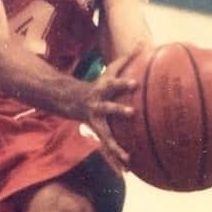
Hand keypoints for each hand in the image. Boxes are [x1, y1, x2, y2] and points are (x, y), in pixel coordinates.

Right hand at [83, 45, 144, 167]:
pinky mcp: (96, 132)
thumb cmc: (96, 84)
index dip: (122, 84)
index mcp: (102, 90)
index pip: (113, 84)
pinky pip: (107, 147)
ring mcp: (95, 121)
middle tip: (131, 113)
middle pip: (108, 108)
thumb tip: (144, 42)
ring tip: (127, 158)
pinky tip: (126, 170)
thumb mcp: (108, 72)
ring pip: (105, 135)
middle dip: (118, 110)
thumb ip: (126, 58)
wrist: (68, 100)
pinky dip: (116, 158)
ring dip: (115, 146)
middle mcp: (97, 105)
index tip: (134, 84)